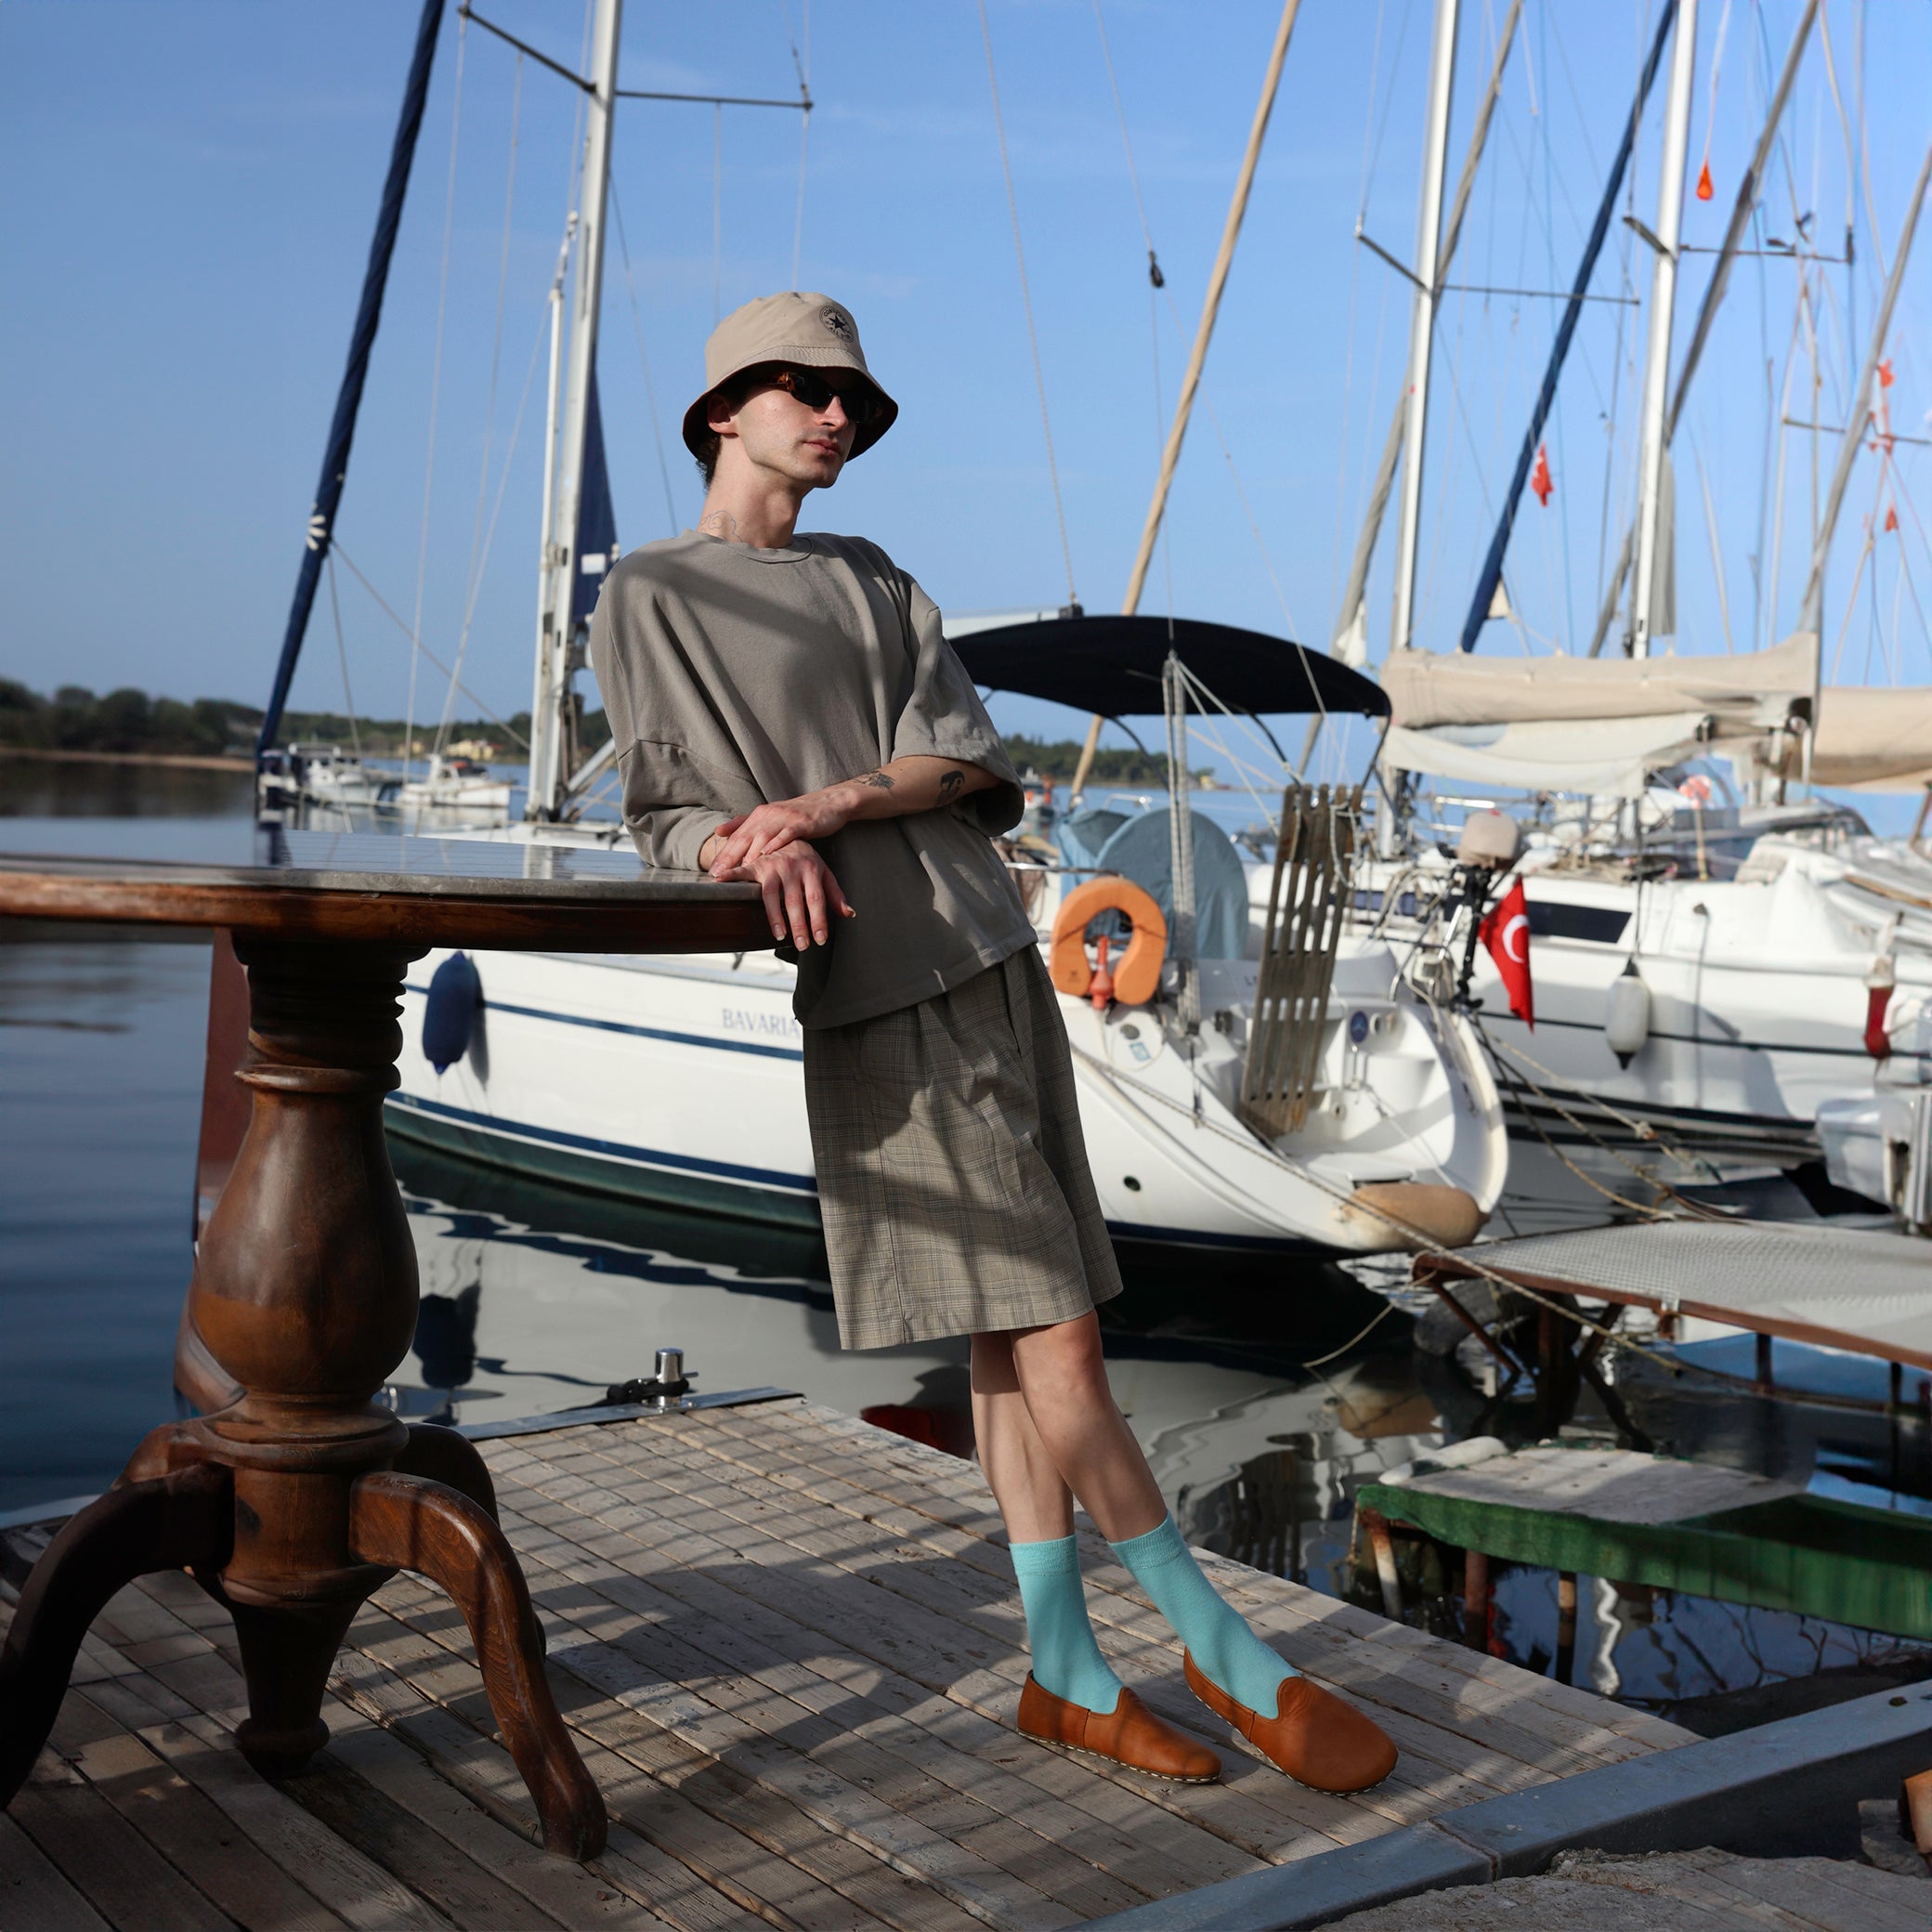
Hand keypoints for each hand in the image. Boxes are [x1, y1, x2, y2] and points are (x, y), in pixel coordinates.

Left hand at [709, 787, 857, 874]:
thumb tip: (718, 831)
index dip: (724, 853)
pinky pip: (787, 833)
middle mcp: (769, 814)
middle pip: (746, 837)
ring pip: (763, 835)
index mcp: (759, 814)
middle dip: (731, 856)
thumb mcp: (770, 818)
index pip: (737, 836)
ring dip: (751, 853)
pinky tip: (768, 854)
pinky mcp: (801, 822)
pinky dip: (776, 843)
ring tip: (741, 870)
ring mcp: (785, 817)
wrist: (828, 803)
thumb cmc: (798, 816)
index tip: (713, 870)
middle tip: (720, 873)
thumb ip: (744, 824)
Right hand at [714, 842, 854, 949]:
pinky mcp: (757, 864)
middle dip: (798, 925)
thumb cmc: (807, 858)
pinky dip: (731, 877)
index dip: (818, 920)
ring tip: (779, 935)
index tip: (819, 939)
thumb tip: (849, 914)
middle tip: (802, 945)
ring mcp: (773, 865)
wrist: (790, 829)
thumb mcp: (825, 872)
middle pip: (795, 901)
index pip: (816, 899)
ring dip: (774, 916)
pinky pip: (743, 872)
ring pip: (771, 895)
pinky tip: (721, 883)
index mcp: (811, 869)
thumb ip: (835, 894)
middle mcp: (792, 867)